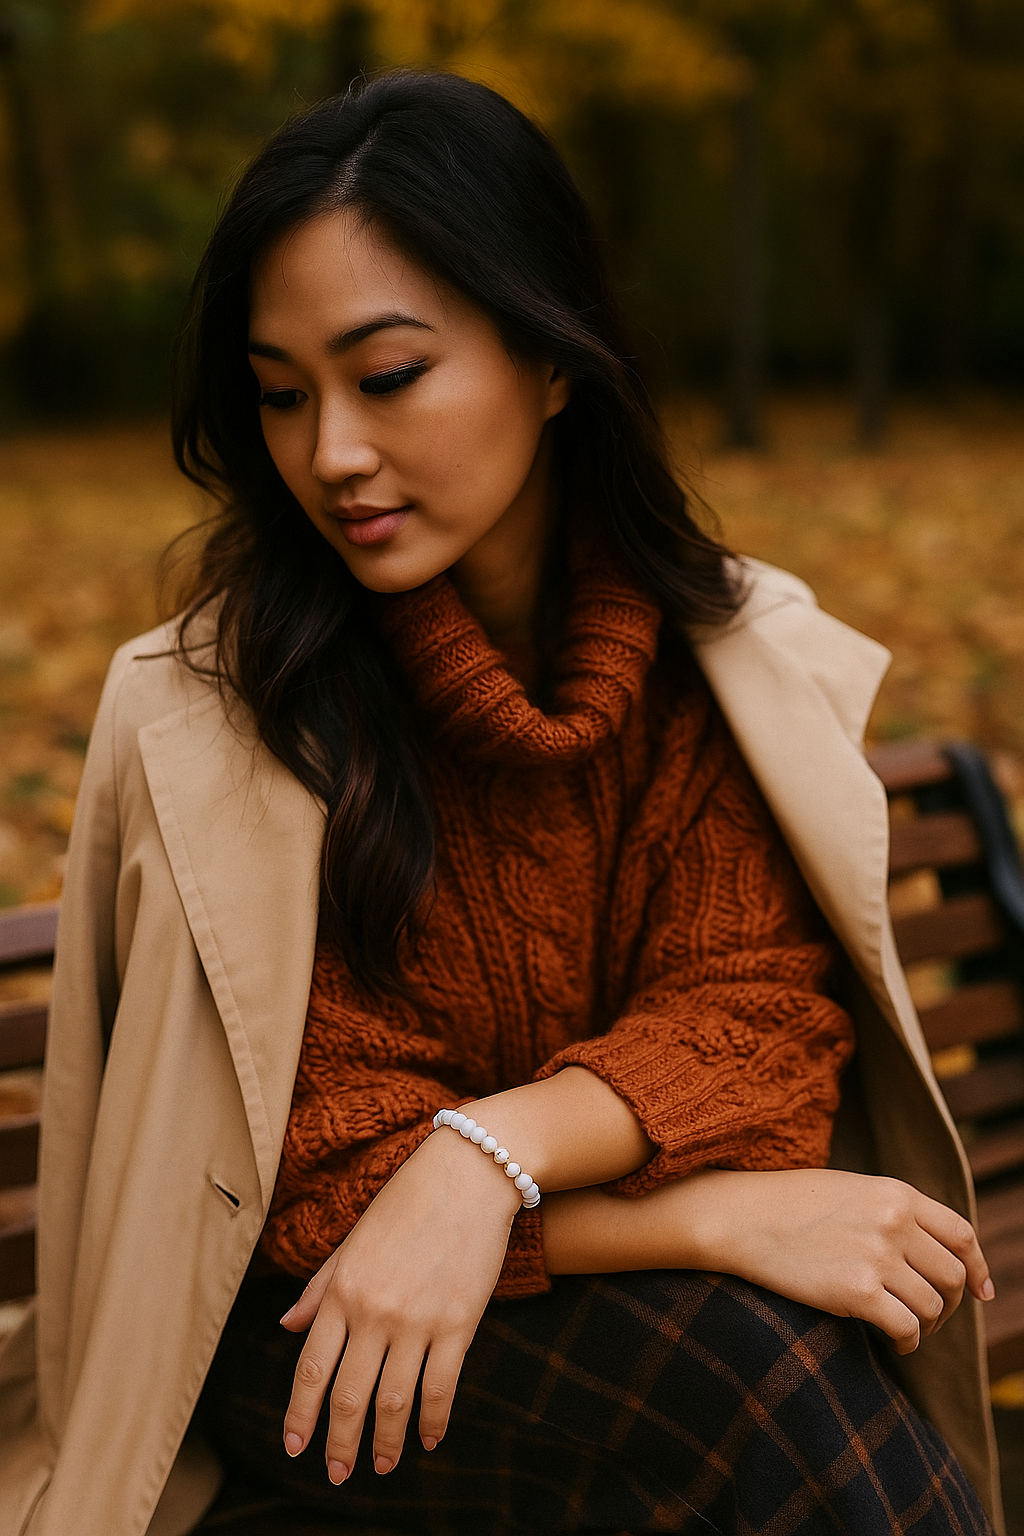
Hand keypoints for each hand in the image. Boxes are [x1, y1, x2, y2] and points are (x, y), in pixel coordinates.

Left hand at [279, 1127, 519, 1482]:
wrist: (468, 1174)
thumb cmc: (407, 1203)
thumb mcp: (353, 1241)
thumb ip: (321, 1287)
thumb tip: (287, 1326)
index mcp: (342, 1290)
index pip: (311, 1368)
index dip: (300, 1414)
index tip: (295, 1447)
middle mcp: (374, 1311)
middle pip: (348, 1396)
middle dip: (340, 1443)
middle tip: (338, 1474)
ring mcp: (417, 1320)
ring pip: (394, 1401)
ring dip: (385, 1442)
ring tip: (383, 1465)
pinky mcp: (458, 1323)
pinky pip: (441, 1387)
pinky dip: (432, 1420)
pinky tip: (427, 1438)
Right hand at [694, 1168, 992, 1353]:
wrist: (741, 1217)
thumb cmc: (790, 1204)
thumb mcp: (852, 1190)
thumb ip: (895, 1213)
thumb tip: (934, 1252)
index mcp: (896, 1194)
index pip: (962, 1234)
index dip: (978, 1267)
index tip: (982, 1291)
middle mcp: (894, 1223)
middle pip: (952, 1277)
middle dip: (950, 1304)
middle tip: (932, 1317)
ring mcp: (876, 1257)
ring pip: (932, 1307)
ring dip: (927, 1326)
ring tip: (908, 1329)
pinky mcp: (856, 1293)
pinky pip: (907, 1329)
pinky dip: (909, 1343)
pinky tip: (895, 1343)